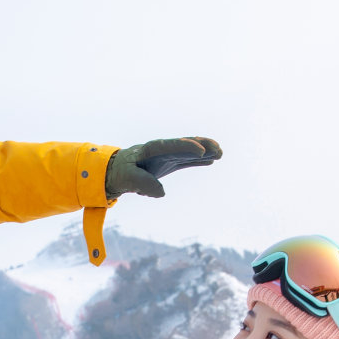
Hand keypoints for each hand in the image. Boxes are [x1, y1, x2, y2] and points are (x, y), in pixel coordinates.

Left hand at [105, 137, 221, 198]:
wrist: (117, 171)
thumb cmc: (121, 172)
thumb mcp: (127, 179)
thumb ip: (142, 183)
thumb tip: (161, 192)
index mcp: (151, 149)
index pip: (171, 146)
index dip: (186, 146)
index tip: (200, 151)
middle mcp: (163, 150)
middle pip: (185, 145)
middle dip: (202, 145)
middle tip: (218, 149)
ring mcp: (168, 156)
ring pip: (189, 152)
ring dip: (205, 152)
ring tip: (221, 153)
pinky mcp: (170, 163)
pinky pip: (187, 160)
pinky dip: (199, 160)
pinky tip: (212, 160)